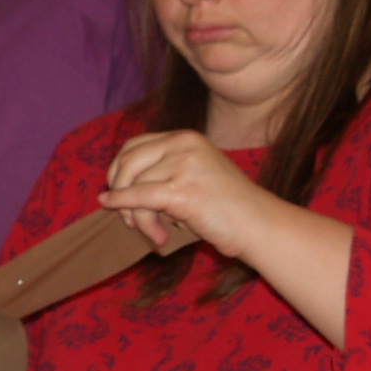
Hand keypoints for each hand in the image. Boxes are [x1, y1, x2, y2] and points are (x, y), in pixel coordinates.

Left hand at [101, 130, 269, 252]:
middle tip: (126, 216)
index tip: (117, 190)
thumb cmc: (226, 208)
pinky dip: (128, 210)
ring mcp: (185, 165)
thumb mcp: (193, 176)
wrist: (258, 224)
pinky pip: (141, 198)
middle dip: (119, 189)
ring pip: (135, 186)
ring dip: (137, 215)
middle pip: (129, 162)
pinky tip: (131, 224)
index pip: (135, 145)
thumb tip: (113, 192)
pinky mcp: (184, 190)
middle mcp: (184, 144)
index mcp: (185, 137)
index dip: (119, 169)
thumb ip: (162, 174)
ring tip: (153, 233)